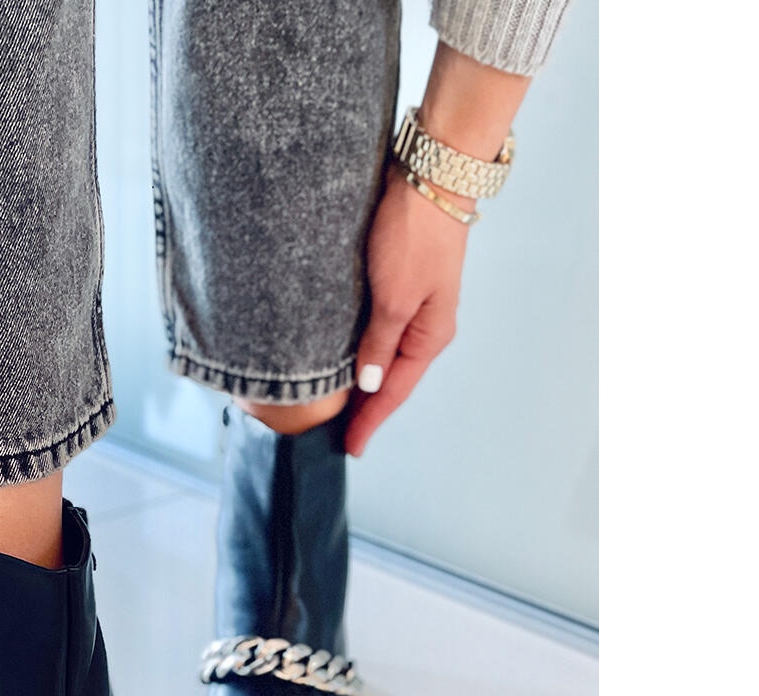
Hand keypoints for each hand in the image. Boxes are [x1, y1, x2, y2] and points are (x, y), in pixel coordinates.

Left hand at [345, 167, 470, 457]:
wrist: (431, 174)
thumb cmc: (415, 232)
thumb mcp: (394, 296)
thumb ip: (379, 343)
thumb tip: (370, 385)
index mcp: (429, 334)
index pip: (394, 391)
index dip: (370, 421)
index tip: (349, 447)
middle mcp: (425, 325)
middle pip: (391, 380)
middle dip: (368, 409)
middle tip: (339, 437)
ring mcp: (414, 305)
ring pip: (385, 357)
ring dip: (364, 383)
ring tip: (340, 408)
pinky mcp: (401, 284)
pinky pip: (380, 332)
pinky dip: (363, 352)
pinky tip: (346, 361)